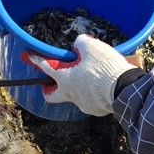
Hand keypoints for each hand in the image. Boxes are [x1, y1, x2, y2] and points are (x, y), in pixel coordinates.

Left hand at [22, 35, 137, 115]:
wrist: (125, 88)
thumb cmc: (105, 68)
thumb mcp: (91, 47)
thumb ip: (81, 44)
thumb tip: (79, 46)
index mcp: (65, 79)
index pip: (46, 66)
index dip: (36, 59)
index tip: (28, 55)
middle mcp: (71, 94)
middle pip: (52, 95)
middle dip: (48, 88)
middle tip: (51, 81)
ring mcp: (84, 104)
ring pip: (75, 95)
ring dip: (78, 86)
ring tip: (90, 75)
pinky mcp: (97, 109)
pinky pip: (91, 99)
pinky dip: (93, 91)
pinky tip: (102, 84)